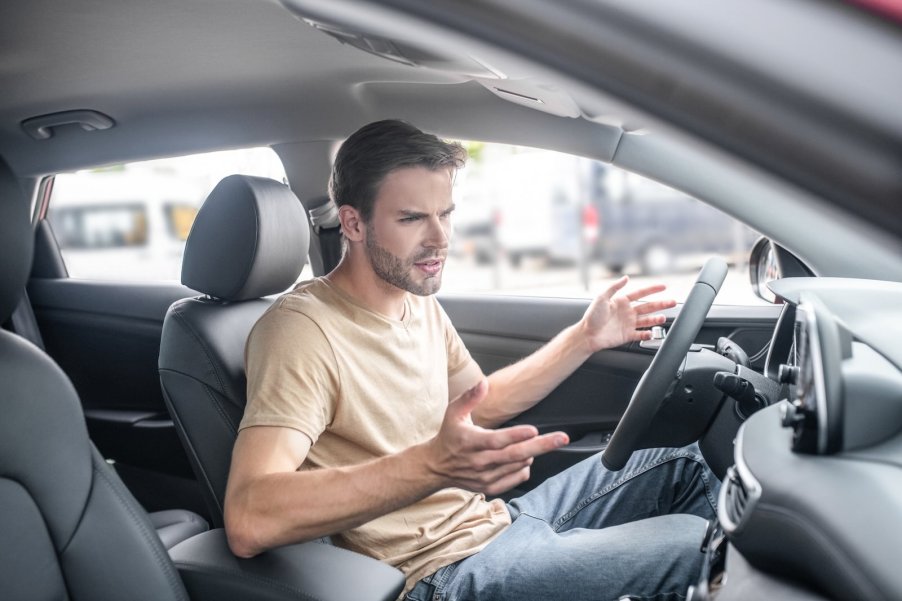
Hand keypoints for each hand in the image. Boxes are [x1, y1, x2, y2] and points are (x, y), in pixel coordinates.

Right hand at [424, 379, 568, 495]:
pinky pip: (516, 478)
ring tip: (531, 442)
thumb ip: (469, 397)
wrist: (436, 467)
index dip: (515, 435)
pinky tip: (522, 458)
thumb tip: (483, 382)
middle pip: (514, 455)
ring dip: (531, 453)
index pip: (496, 440)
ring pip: (518, 465)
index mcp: (469, 442)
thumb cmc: (449, 436)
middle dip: (541, 446)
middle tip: (562, 438)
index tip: (533, 430)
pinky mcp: (489, 487)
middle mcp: (478, 462)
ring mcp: (484, 477)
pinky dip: (524, 468)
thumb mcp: (453, 412)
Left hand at [580, 276, 675, 352]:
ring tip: (664, 318)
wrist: (587, 334)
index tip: (664, 286)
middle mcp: (627, 312)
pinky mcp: (627, 335)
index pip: (640, 294)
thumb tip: (626, 277)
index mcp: (622, 302)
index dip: (652, 290)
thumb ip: (614, 287)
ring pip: (647, 320)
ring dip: (656, 319)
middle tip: (672, 302)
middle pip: (648, 307)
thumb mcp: (601, 298)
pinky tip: (652, 332)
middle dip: (661, 304)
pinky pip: (640, 334)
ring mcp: (628, 324)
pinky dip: (647, 334)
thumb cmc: (592, 316)